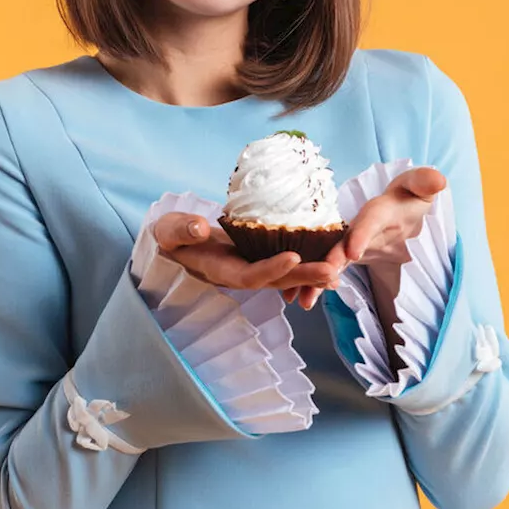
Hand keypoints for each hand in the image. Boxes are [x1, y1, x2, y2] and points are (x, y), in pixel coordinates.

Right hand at [152, 213, 339, 302]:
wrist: (175, 244)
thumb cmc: (171, 236)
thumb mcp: (169, 231)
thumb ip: (182, 230)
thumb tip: (200, 227)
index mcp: (220, 270)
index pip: (249, 275)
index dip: (271, 268)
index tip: (293, 257)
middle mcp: (239, 274)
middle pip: (276, 281)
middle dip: (304, 278)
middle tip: (332, 271)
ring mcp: (250, 268)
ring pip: (285, 276)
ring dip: (311, 274)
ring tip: (339, 268)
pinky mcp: (258, 259)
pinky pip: (286, 264)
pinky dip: (306, 264)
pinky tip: (328, 258)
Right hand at [292, 166, 448, 310]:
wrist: (399, 212)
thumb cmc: (410, 198)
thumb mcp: (421, 188)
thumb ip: (426, 182)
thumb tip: (438, 180)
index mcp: (377, 210)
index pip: (369, 222)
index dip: (360, 236)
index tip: (353, 254)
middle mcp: (357, 226)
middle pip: (339, 243)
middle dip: (326, 261)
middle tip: (317, 277)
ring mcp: (349, 242)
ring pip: (328, 259)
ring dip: (313, 276)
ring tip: (300, 298)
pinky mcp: (347, 256)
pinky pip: (331, 270)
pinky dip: (316, 284)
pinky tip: (305, 301)